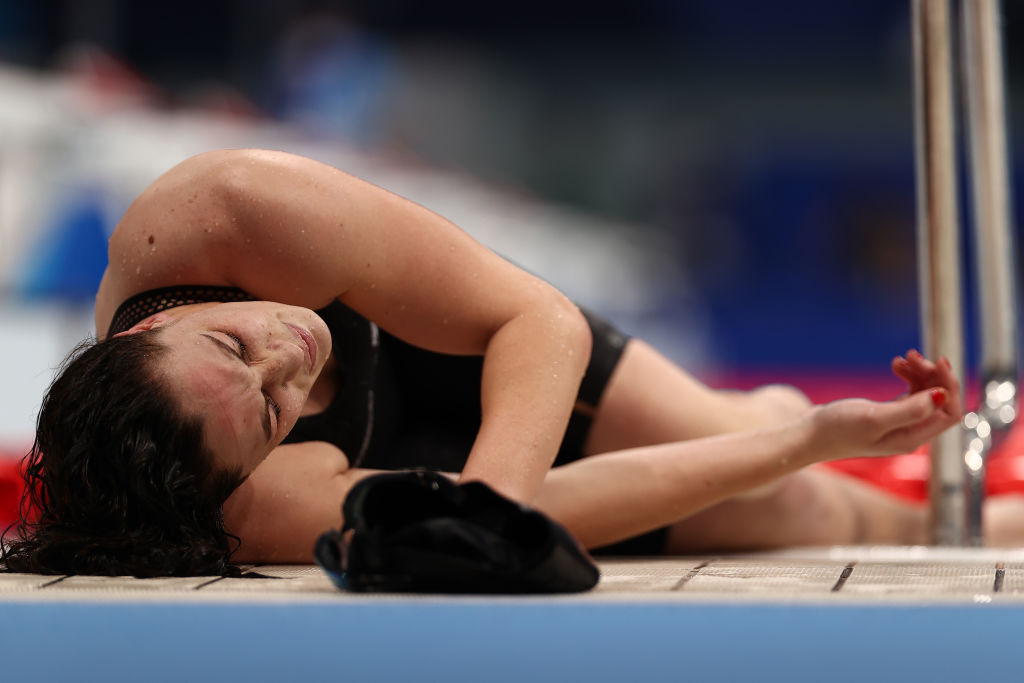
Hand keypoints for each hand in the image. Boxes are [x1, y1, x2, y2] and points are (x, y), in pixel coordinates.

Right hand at [810, 351, 960, 459]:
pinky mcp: (888, 415)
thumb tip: (942, 396)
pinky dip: (907, 376)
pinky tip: (894, 365)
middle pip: (939, 400)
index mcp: (912, 438)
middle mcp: (910, 433)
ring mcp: (900, 424)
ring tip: (900, 358)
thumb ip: (910, 410)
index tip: (937, 362)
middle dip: (932, 375)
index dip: (950, 386)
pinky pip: (909, 393)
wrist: (809, 436)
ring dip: (919, 372)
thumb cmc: (837, 429)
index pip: (950, 412)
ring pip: (925, 394)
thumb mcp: (874, 418)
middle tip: (911, 354)